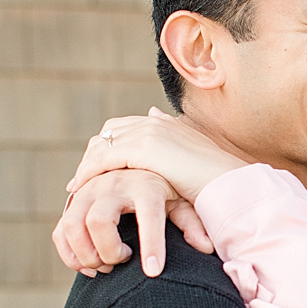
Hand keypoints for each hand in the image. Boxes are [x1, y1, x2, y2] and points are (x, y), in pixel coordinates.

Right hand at [53, 169, 213, 278]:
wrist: (139, 164)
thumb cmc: (166, 188)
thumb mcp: (183, 202)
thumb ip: (192, 222)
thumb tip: (206, 247)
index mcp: (146, 184)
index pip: (148, 217)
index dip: (152, 246)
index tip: (154, 272)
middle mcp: (113, 183)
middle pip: (98, 220)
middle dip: (108, 250)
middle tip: (121, 263)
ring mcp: (89, 191)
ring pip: (72, 224)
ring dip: (85, 253)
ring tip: (105, 265)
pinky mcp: (74, 202)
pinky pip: (61, 231)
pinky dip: (69, 253)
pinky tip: (89, 266)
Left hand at [66, 107, 244, 201]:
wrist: (230, 184)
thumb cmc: (214, 179)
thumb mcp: (190, 158)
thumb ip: (171, 141)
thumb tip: (157, 119)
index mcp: (164, 122)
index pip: (122, 128)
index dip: (105, 147)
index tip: (94, 167)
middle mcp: (154, 121)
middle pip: (109, 132)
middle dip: (93, 154)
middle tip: (80, 178)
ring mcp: (149, 132)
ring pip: (103, 145)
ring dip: (87, 165)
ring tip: (76, 187)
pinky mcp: (144, 149)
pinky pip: (106, 158)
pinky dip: (90, 172)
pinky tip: (80, 188)